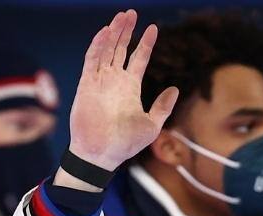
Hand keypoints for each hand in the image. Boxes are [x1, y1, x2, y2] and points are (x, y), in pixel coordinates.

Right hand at [59, 10, 177, 181]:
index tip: (153, 28)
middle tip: (132, 12)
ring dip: (113, 33)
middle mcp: (115, 81)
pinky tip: (106, 32)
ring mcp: (100, 81)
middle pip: (121, 49)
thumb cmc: (126, 144)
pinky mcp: (87, 85)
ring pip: (106, 50)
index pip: (139, 59)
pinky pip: (92, 61)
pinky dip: (98, 46)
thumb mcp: (152, 125)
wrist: (103, 154)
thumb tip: (175, 89)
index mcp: (130, 88)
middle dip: (127, 30)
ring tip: (122, 16)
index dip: (146, 44)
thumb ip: (162, 106)